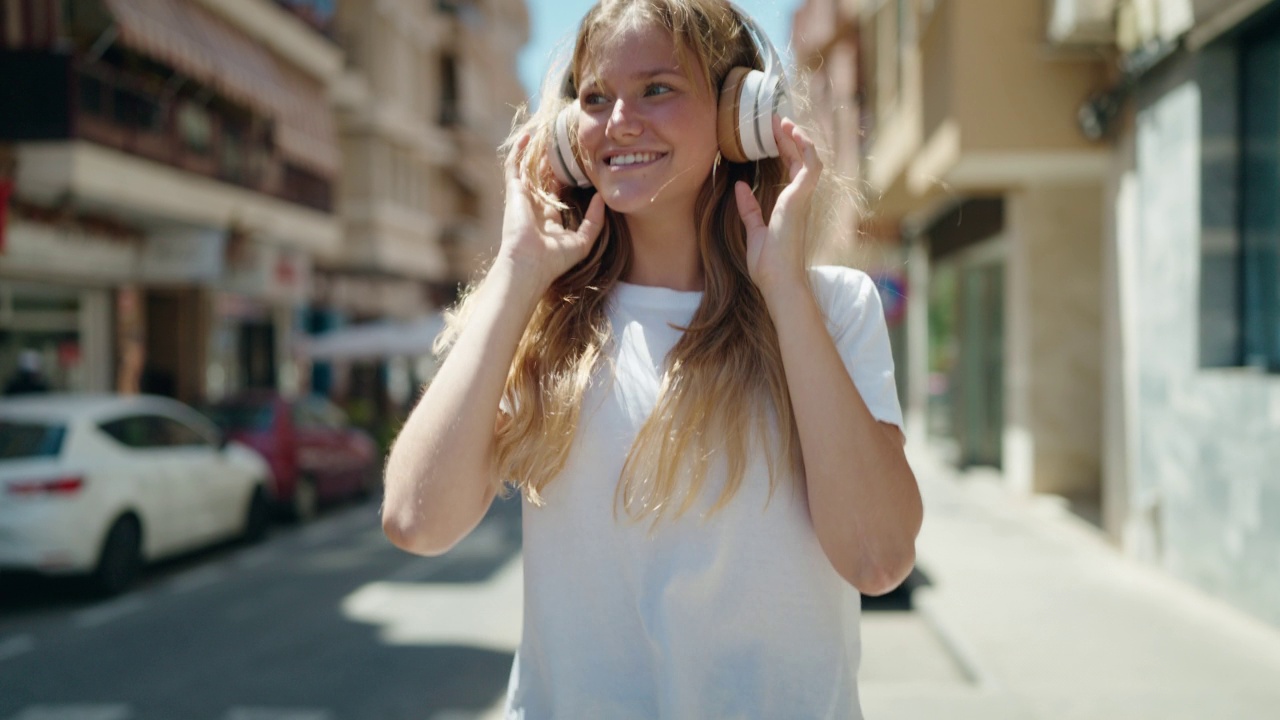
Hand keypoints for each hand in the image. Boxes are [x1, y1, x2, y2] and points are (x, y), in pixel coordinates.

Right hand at [497, 135, 605, 290]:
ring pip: (529, 168)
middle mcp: (534, 206)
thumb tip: (602, 198)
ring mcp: (523, 198)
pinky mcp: (514, 192)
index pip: (557, 192)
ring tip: (547, 132)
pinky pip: (515, 166)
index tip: (579, 163)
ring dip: (536, 151)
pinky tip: (530, 136)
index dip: (566, 177)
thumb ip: (594, 220)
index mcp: (549, 218)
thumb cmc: (554, 259)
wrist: (529, 265)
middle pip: (543, 176)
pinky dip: (520, 151)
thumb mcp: (582, 240)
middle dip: (551, 160)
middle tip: (563, 142)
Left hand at [734, 117, 821, 299]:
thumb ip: (749, 209)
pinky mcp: (800, 199)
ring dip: (797, 138)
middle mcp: (799, 199)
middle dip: (789, 137)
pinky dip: (804, 147)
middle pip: (799, 159)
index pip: (790, 169)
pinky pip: (810, 166)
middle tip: (775, 120)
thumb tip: (741, 186)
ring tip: (783, 121)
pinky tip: (793, 134)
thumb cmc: (769, 263)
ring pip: (808, 158)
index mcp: (789, 205)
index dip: (783, 148)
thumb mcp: (753, 230)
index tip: (772, 133)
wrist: (777, 280)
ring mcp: (802, 198)